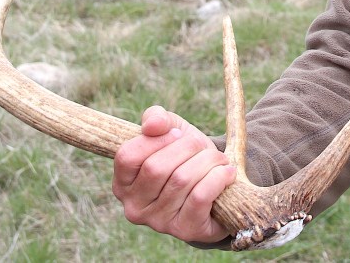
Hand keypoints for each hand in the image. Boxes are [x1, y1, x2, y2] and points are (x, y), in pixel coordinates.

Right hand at [112, 106, 236, 244]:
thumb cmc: (185, 156)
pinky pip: (200, 197)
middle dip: (187, 147)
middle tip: (201, 146)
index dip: (155, 139)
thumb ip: (156, 118)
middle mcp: (135, 207)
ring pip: (182, 179)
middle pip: (156, 167)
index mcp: (123, 182)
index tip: (176, 134)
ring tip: (217, 159)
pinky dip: (218, 178)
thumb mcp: (170, 130)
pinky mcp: (185, 230)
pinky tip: (226, 173)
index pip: (127, 156)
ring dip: (207, 160)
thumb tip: (152, 124)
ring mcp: (159, 223)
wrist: (216, 187)